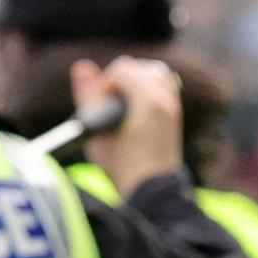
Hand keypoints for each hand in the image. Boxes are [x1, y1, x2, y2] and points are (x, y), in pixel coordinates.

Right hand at [72, 56, 187, 196]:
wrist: (151, 190)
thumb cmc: (120, 166)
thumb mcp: (96, 132)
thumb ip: (88, 96)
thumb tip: (82, 66)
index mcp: (148, 100)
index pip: (122, 69)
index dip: (106, 84)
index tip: (100, 102)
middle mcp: (164, 99)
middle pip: (137, 67)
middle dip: (120, 78)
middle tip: (108, 101)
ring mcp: (173, 105)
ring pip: (153, 72)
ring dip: (135, 79)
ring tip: (122, 100)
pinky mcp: (175, 114)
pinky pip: (164, 85)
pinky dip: (149, 86)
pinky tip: (136, 103)